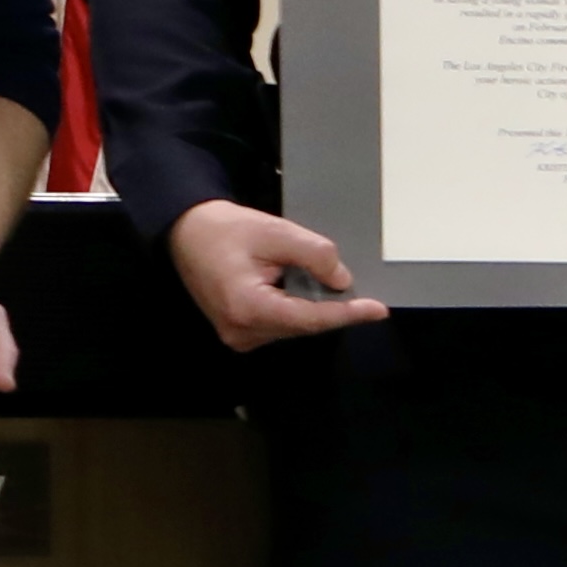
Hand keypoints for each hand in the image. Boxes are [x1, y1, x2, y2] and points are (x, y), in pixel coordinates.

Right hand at [169, 203, 385, 354]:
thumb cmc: (226, 229)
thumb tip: (343, 281)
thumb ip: (314, 255)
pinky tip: (296, 285)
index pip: (309, 319)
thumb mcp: (276, 233)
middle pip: (304, 325)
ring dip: (312, 305)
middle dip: (331, 306)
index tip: (379, 310)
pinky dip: (297, 306)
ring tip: (310, 275)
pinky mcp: (240, 332)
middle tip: (354, 285)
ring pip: (294, 325)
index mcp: (247, 309)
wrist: (187, 232)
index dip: (347, 314)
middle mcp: (242, 332)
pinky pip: (282, 323)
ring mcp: (239, 337)